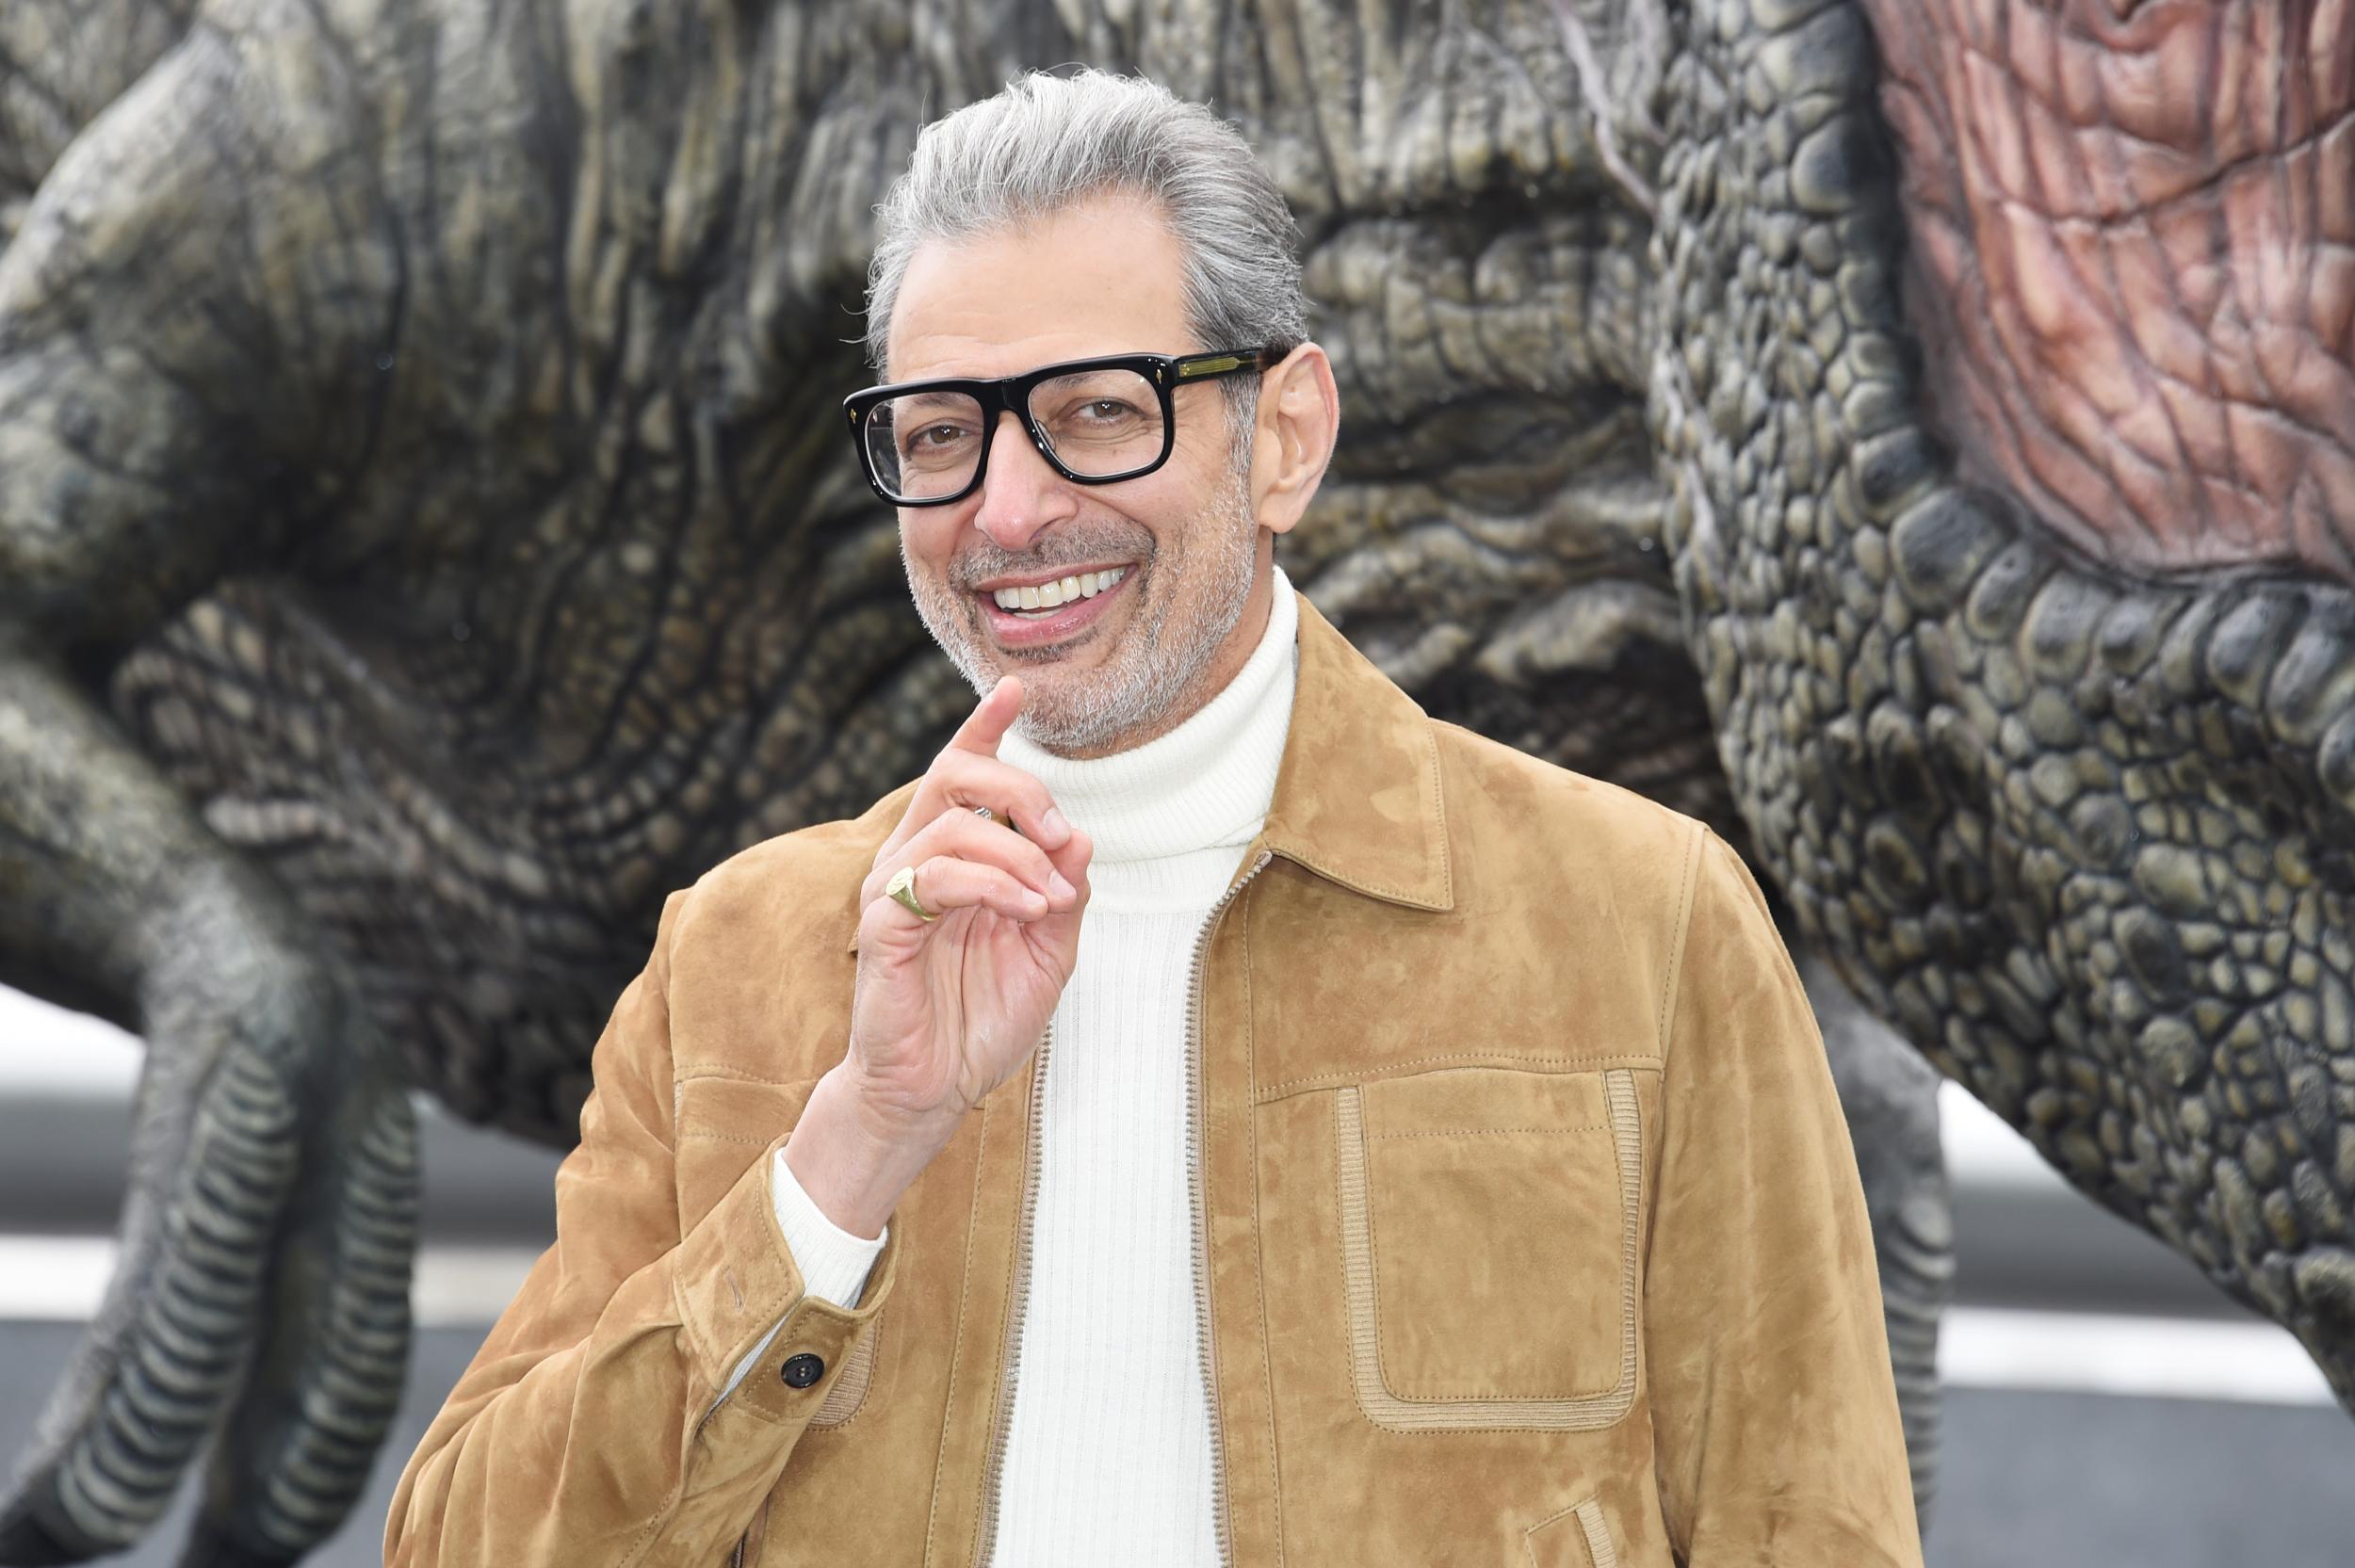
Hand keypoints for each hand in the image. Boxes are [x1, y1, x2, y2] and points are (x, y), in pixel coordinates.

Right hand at [838, 674, 1091, 1145]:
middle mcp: (916, 859)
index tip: (1015, 689)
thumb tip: (1081, 836)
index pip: (962, 773)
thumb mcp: (1048, 953)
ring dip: (1018, 852)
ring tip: (1051, 899)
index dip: (985, 726)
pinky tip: (1029, 911)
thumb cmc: (981, 1021)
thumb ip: (1064, 893)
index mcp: (953, 857)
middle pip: (955, 774)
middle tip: (1060, 833)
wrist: (932, 1090)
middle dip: (1019, 787)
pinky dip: (996, 885)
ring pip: (954, 823)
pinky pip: (939, 875)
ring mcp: (894, 888)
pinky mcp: (883, 924)